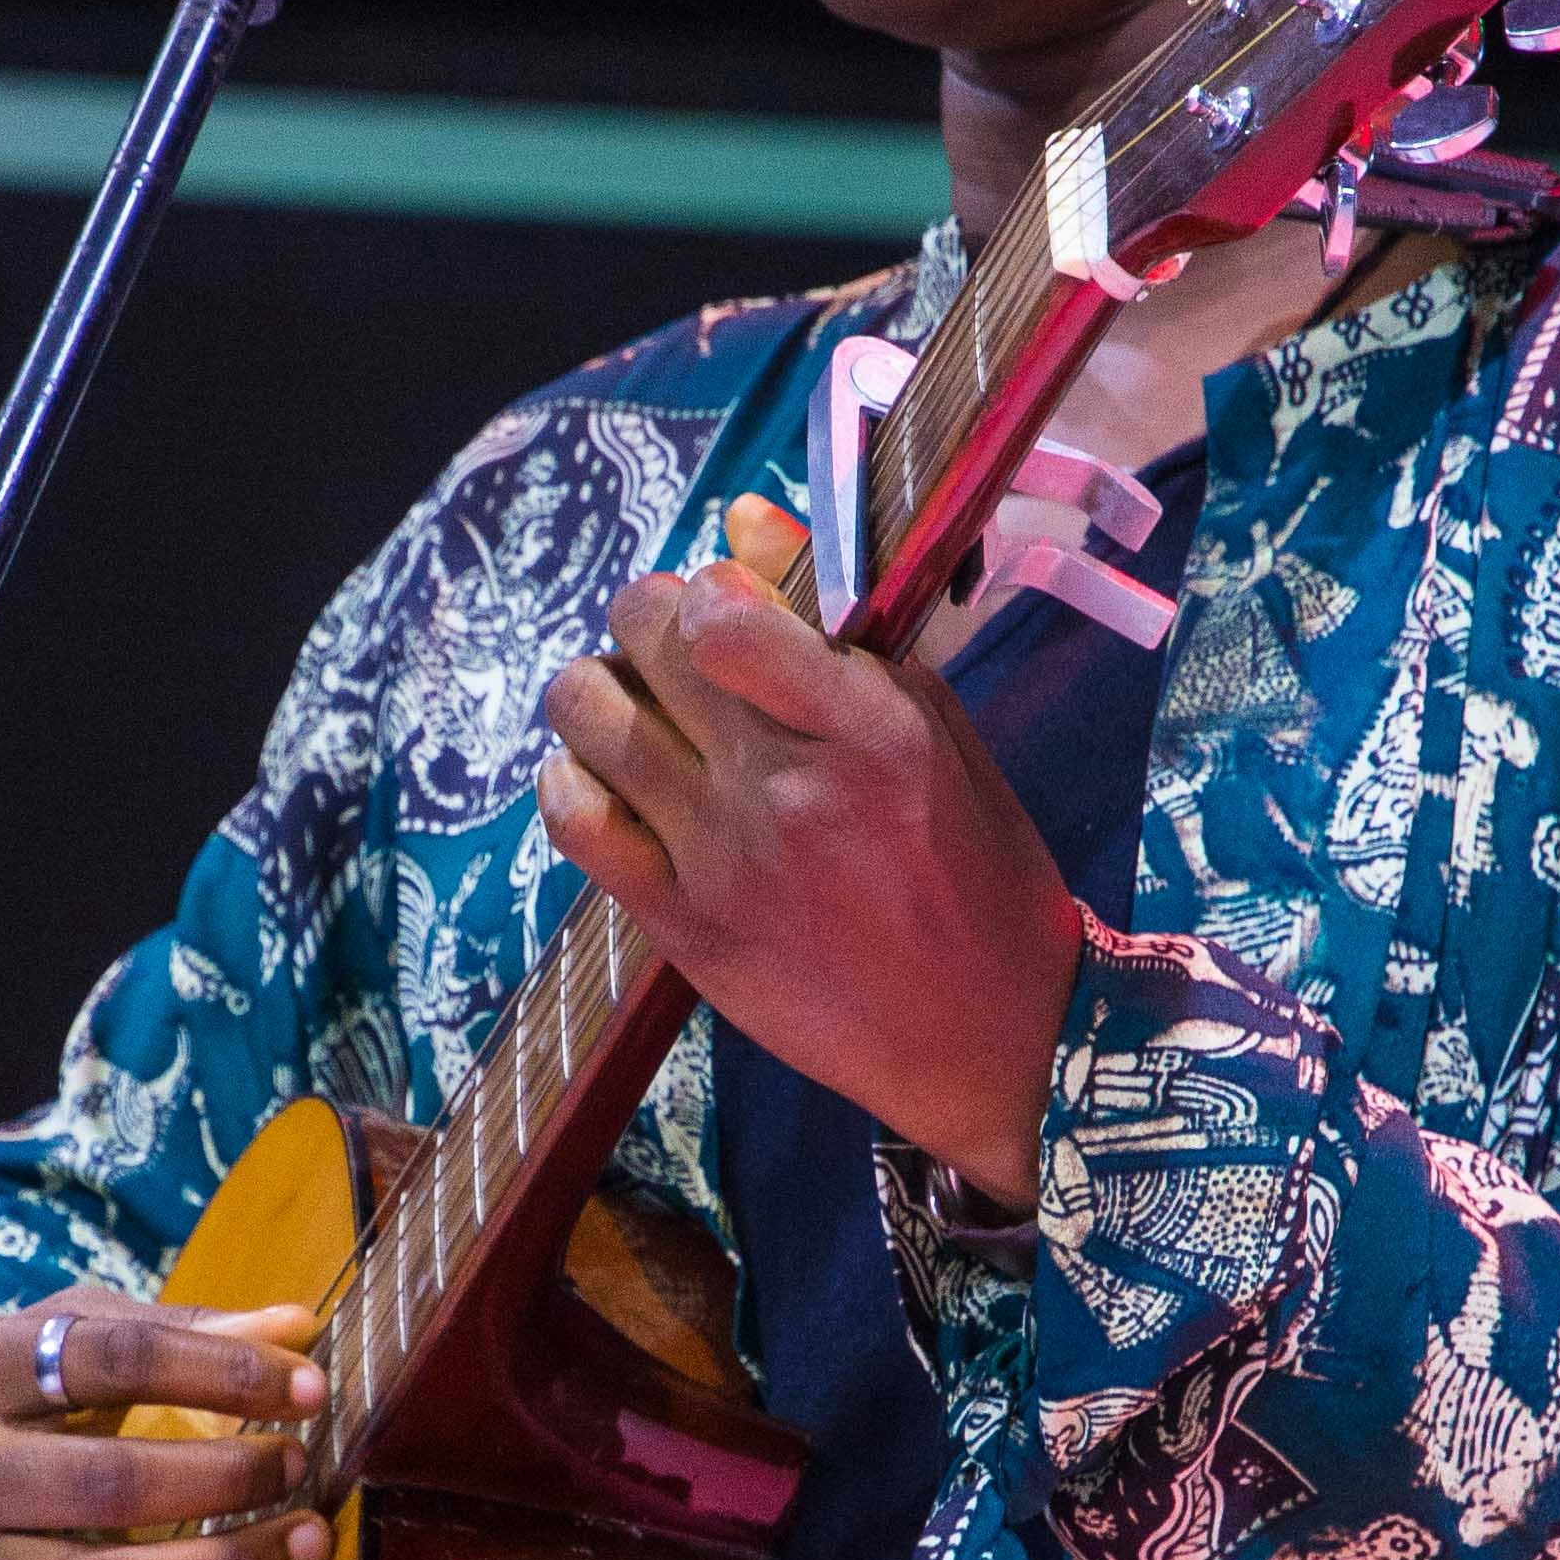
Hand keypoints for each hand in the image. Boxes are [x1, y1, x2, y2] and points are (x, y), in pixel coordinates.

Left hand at [535, 498, 1084, 1205]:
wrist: (984, 1038)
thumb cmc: (975, 872)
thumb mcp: (935, 732)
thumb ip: (839, 631)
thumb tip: (746, 521)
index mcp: (872, 732)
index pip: (729, 612)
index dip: (713, 586)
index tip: (731, 607)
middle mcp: (788, 791)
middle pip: (649, 638)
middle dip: (651, 614)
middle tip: (673, 643)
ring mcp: (724, 862)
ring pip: (591, 716)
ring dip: (599, 685)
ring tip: (632, 702)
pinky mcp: (682, 928)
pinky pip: (577, 821)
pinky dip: (575, 777)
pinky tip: (609, 778)